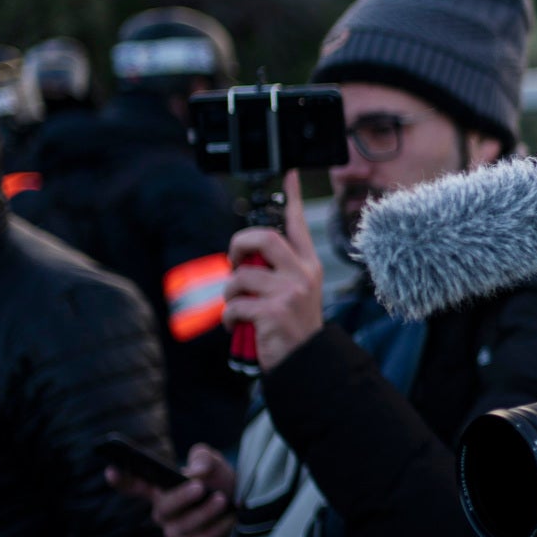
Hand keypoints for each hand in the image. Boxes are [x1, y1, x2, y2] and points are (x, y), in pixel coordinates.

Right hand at [107, 443, 235, 536]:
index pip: (134, 486)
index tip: (111, 470)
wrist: (243, 502)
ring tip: (223, 499)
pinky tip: (230, 517)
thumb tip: (197, 471)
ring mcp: (176, 532)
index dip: (121, 481)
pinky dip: (219, 528)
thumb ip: (203, 458)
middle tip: (199, 487)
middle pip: (162, 509)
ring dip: (205, 512)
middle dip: (180, 498)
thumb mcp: (213, 463)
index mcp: (160, 490)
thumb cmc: (218, 481)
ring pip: (183, 527)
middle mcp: (164, 513)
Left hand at [223, 171, 323, 372]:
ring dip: (229, 295)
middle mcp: (302, 274)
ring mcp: (290, 292)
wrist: (306, 362)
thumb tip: (243, 261)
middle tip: (234, 263)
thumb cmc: (293, 328)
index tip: (290, 174)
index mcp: (308, 266)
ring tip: (237, 309)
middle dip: (237, 247)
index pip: (298, 225)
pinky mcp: (274, 312)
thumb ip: (276, 273)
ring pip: (240, 276)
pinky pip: (234, 305)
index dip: (292, 198)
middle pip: (263, 239)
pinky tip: (238, 326)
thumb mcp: (294, 294)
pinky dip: (228, 318)